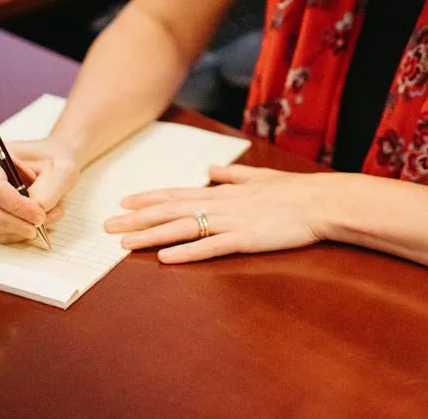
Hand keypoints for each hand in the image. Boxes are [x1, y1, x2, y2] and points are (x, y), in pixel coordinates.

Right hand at [0, 137, 78, 243]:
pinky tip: (42, 217)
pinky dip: (22, 230)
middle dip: (18, 221)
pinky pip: (3, 231)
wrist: (56, 163)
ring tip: (50, 213)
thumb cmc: (57, 159)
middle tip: (41, 222)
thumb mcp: (62, 170)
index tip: (39, 215)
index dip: (16, 205)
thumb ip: (48, 192)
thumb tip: (37, 212)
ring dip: (23, 225)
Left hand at [104, 164, 330, 263]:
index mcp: (225, 191)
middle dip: (138, 218)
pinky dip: (186, 252)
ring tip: (124, 243)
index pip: (179, 193)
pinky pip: (210, 247)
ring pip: (183, 228)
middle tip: (107, 225)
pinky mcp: (244, 239)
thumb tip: (211, 168)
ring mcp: (231, 222)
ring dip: (151, 235)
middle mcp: (221, 204)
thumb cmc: (294, 191)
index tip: (125, 201)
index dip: (150, 198)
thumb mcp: (261, 177)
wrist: (320, 201)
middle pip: (172, 210)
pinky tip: (166, 258)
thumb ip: (233, 175)